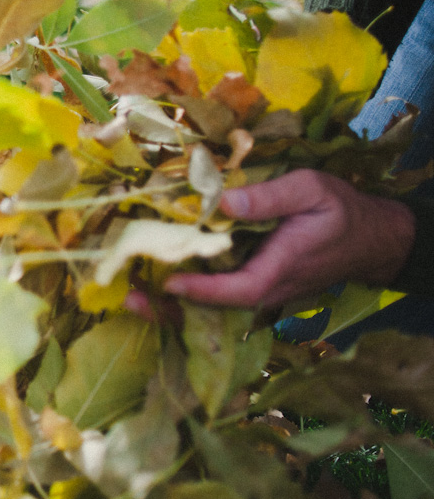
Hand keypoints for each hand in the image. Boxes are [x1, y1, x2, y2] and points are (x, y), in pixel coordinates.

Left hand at [147, 169, 413, 309]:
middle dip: (173, 307)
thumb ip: (270, 197)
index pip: (241, 289)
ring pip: (213, 308)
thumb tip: (223, 200)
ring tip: (129, 297)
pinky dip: (186, 295)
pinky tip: (153, 285)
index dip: (205, 290)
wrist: (370, 238)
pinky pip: (218, 298)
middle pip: (216, 308)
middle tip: (127, 298)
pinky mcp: (254, 287)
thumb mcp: (312, 190)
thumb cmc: (340, 210)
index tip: (170, 282)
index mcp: (282, 268)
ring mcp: (261, 292)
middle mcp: (268, 288)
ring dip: (172, 306)